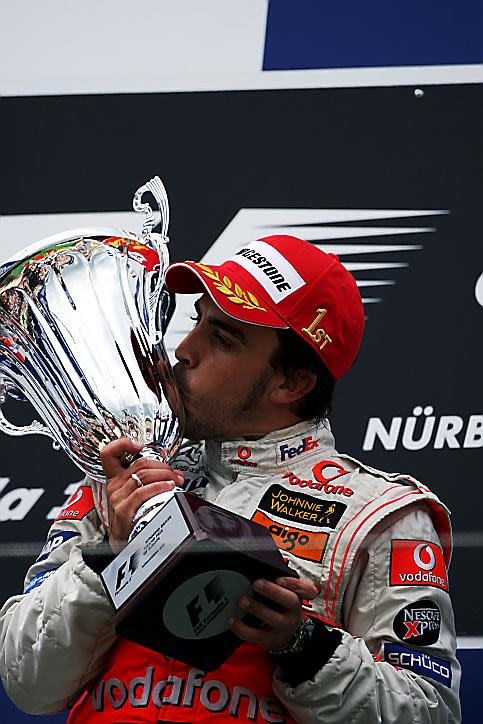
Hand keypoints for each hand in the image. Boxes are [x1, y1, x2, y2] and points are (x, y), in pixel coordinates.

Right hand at [101, 437, 183, 553]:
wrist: (123, 544)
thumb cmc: (131, 516)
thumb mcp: (134, 493)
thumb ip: (148, 479)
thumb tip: (172, 472)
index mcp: (115, 478)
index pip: (108, 452)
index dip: (122, 443)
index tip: (138, 445)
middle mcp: (114, 486)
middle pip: (139, 463)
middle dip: (162, 465)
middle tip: (174, 473)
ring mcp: (117, 498)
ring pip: (143, 475)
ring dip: (164, 475)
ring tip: (176, 480)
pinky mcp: (122, 511)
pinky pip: (142, 492)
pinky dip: (158, 487)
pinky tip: (169, 488)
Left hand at [229, 575, 317, 651]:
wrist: (286, 635)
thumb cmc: (280, 609)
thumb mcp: (284, 595)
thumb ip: (276, 584)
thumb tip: (256, 570)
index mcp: (296, 596)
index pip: (306, 588)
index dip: (294, 583)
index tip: (279, 578)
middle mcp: (293, 612)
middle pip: (289, 600)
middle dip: (272, 591)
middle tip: (256, 583)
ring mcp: (283, 627)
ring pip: (274, 618)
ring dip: (256, 608)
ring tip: (242, 600)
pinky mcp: (270, 639)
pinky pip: (256, 635)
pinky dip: (242, 628)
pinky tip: (233, 620)